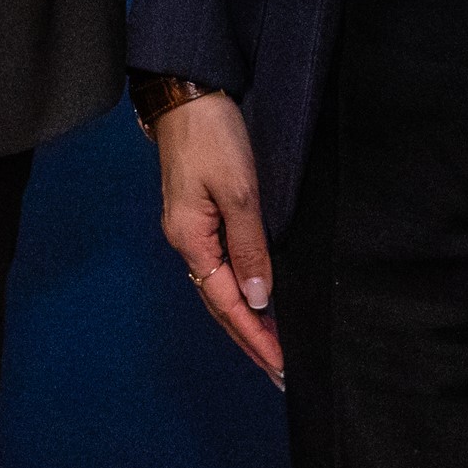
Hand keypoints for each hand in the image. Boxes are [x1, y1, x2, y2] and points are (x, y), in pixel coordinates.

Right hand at [149, 91, 282, 385]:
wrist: (186, 94)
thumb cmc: (211, 135)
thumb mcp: (239, 191)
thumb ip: (250, 246)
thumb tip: (258, 296)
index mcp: (191, 239)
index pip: (227, 304)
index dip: (256, 337)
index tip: (282, 367)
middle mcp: (186, 241)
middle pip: (219, 305)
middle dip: (250, 340)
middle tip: (281, 373)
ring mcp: (190, 230)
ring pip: (218, 289)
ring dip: (246, 321)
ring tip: (273, 349)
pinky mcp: (198, 217)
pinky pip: (219, 269)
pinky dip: (239, 294)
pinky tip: (255, 302)